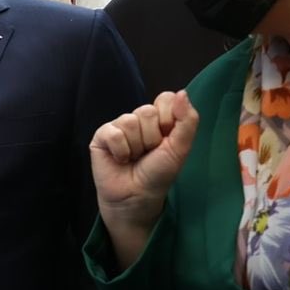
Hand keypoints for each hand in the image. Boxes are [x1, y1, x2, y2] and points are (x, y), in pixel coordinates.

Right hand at [91, 91, 199, 264]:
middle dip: (151, 138)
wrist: (137, 197)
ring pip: (130, 121)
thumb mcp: (180, 148)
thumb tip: (182, 92)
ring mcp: (119, 126)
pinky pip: (113, 133)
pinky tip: (120, 160)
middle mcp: (139, 120)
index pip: (166, 98)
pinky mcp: (101, 136)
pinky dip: (120, 150)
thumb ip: (187, 120)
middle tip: (148, 154)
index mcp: (160, 119)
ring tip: (134, 158)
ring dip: (136, 146)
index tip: (167, 140)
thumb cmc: (158, 174)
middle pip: (147, 111)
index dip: (169, 119)